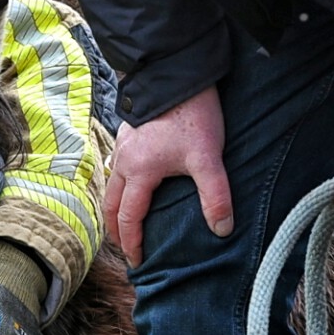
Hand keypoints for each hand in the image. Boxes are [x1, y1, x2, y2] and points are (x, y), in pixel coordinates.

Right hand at [102, 85, 231, 268]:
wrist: (178, 72)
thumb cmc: (191, 115)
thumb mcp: (208, 158)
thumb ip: (216, 196)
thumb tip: (222, 230)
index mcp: (139, 173)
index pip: (129, 219)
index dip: (132, 243)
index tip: (138, 262)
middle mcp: (124, 162)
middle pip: (111, 205)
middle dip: (116, 231)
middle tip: (126, 249)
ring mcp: (123, 145)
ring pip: (112, 185)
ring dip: (116, 208)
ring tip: (126, 222)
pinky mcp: (129, 132)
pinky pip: (118, 167)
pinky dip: (121, 186)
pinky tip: (135, 184)